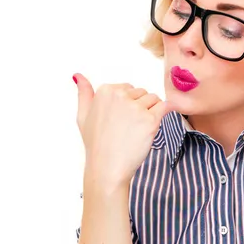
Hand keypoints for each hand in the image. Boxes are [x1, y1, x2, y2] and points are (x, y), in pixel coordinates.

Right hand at [74, 73, 170, 187]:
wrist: (106, 168)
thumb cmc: (95, 144)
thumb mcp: (82, 116)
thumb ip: (83, 93)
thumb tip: (78, 75)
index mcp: (105, 91)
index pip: (127, 88)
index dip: (127, 105)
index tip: (120, 121)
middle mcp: (120, 95)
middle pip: (141, 93)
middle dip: (139, 107)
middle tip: (128, 128)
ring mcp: (136, 108)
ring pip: (154, 99)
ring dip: (151, 112)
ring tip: (138, 130)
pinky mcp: (150, 120)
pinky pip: (165, 107)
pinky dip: (165, 113)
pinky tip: (154, 125)